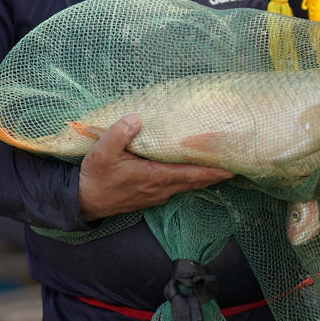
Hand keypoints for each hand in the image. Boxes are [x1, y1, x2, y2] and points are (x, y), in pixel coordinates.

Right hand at [77, 114, 232, 220]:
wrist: (83, 201)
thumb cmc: (95, 177)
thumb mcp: (102, 153)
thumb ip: (119, 135)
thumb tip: (135, 118)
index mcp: (154, 177)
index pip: (191, 174)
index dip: (212, 171)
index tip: (232, 168)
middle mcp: (160, 189)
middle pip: (195, 181)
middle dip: (216, 174)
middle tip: (236, 164)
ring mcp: (157, 195)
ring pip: (187, 185)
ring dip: (205, 178)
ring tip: (222, 167)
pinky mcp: (151, 196)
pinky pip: (178, 187)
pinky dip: (191, 180)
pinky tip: (194, 173)